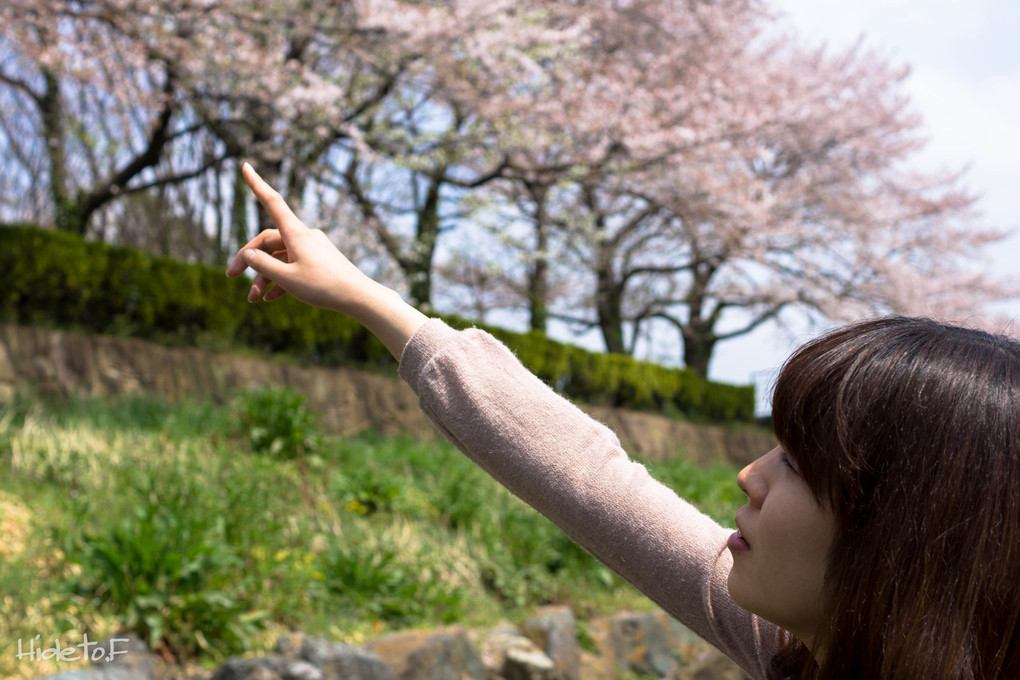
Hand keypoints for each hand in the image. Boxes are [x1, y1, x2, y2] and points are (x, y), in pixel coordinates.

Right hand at [226, 163, 370, 312]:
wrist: (359, 298)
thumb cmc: (324, 287)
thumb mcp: (288, 278)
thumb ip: (264, 265)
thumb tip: (248, 253)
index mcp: (296, 233)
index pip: (272, 202)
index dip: (257, 184)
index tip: (245, 166)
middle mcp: (304, 236)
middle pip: (268, 240)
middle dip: (249, 259)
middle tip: (231, 276)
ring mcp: (312, 249)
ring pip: (280, 257)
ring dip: (265, 276)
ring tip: (253, 300)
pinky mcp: (319, 261)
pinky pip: (293, 266)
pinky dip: (281, 280)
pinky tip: (269, 298)